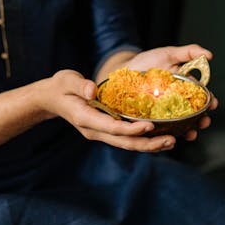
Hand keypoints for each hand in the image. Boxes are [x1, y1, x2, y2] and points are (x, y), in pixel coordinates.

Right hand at [40, 70, 178, 153]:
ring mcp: (100, 133)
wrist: (51, 99)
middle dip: (148, 143)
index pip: (112, 128)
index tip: (149, 126)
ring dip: (149, 145)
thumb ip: (79, 84)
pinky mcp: (105, 130)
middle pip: (124, 142)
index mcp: (85, 119)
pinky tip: (160, 136)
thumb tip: (92, 90)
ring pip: (127, 144)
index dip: (131, 129)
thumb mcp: (66, 80)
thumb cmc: (60, 87)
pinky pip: (126, 139)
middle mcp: (94, 130)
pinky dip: (143, 139)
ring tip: (172, 141)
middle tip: (171, 140)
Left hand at [96, 43, 217, 142]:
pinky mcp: (151, 118)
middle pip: (194, 114)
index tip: (213, 104)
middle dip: (201, 120)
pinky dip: (166, 133)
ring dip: (188, 130)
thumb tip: (208, 55)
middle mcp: (176, 102)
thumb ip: (188, 52)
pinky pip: (161, 128)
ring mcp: (164, 111)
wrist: (124, 69)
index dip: (209, 101)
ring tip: (190, 134)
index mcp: (184, 88)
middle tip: (204, 122)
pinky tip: (170, 136)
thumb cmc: (148, 61)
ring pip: (180, 124)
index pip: (201, 97)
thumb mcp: (169, 54)